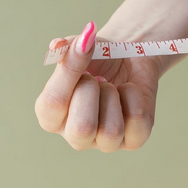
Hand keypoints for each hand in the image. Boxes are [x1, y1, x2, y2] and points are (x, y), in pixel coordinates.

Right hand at [34, 21, 163, 151]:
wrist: (130, 59)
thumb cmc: (98, 59)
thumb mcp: (79, 48)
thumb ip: (65, 48)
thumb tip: (57, 45)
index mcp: (50, 116)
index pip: (53, 104)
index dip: (70, 72)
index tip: (84, 47)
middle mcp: (74, 135)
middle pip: (82, 128)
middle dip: (93, 93)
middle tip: (97, 78)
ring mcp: (104, 142)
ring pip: (111, 130)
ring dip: (114, 96)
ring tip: (112, 87)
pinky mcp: (133, 140)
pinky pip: (137, 121)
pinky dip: (135, 98)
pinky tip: (128, 92)